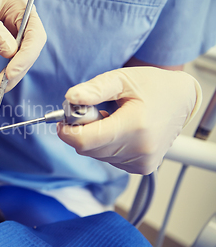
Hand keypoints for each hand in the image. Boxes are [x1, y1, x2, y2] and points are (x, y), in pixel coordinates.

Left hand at [0, 0, 46, 94]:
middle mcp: (24, 18)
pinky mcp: (9, 39)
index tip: (11, 73)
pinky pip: (13, 57)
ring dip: (13, 74)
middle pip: (31, 49)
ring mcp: (17, 30)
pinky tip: (0, 82)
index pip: (35, 35)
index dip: (26, 57)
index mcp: (22, 7)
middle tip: (2, 87)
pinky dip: (8, 71)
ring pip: (23, 56)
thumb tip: (11, 53)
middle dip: (19, 69)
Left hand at [57, 67, 201, 174]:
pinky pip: (108, 159)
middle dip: (82, 129)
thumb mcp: (121, 79)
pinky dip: (106, 145)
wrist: (182, 99)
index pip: (85, 141)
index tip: (64, 118)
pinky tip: (120, 130)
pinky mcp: (142, 168)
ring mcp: (142, 162)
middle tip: (94, 110)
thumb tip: (71, 97)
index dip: (67, 130)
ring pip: (96, 155)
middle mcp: (140, 150)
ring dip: (95, 137)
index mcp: (135, 127)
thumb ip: (95, 89)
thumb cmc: (152, 86)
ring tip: (111, 118)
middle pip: (87, 148)